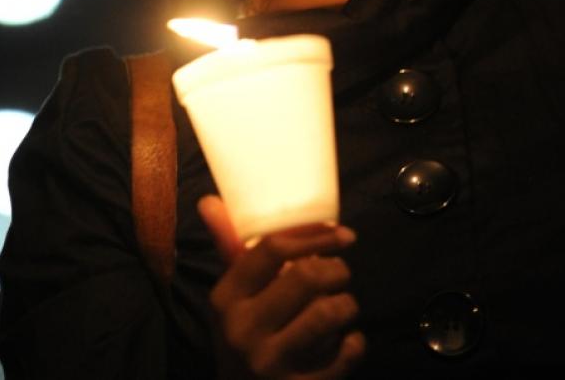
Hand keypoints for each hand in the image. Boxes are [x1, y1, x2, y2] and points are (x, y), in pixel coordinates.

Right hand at [198, 195, 365, 378]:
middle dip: (335, 269)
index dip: (313, 234)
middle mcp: (244, 330)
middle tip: (341, 272)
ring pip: (327, 314)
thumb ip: (229, 248)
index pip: (272, 248)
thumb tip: (209, 200)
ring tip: (343, 304)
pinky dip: (355, 343)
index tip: (340, 234)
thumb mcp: (230, 297)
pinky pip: (344, 356)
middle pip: (306, 277)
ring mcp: (270, 364)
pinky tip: (347, 339)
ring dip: (347, 304)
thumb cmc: (241, 335)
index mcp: (226, 297)